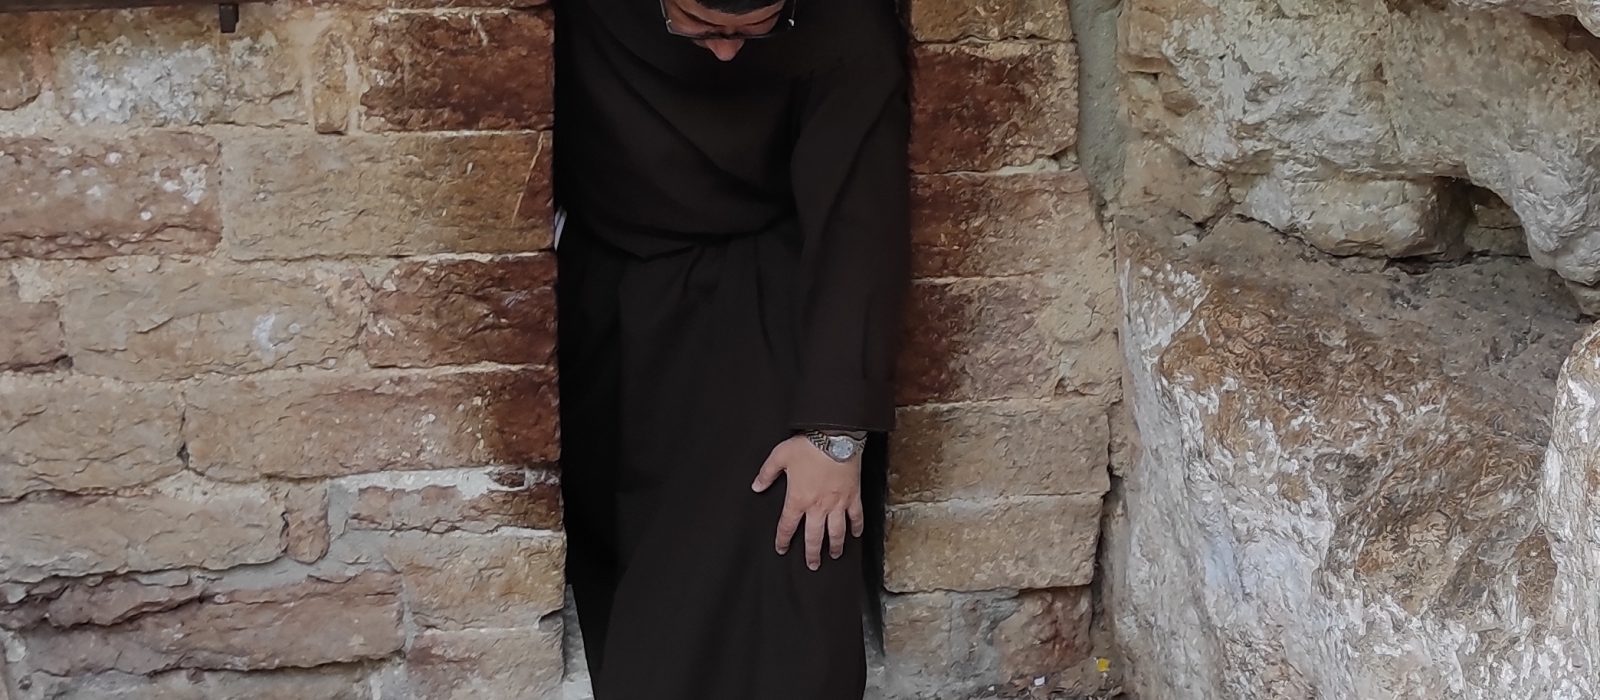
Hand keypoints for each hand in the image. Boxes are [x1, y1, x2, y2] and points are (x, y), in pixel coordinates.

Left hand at [750, 434, 864, 569]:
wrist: (836, 437)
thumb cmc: (808, 446)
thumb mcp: (780, 456)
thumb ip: (766, 473)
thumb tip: (756, 486)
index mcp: (798, 499)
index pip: (788, 526)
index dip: (783, 540)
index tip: (782, 549)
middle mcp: (818, 506)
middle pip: (814, 537)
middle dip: (812, 553)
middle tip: (812, 565)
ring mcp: (837, 503)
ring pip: (836, 532)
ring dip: (835, 546)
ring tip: (835, 556)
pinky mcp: (853, 496)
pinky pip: (856, 516)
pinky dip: (857, 527)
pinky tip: (856, 535)